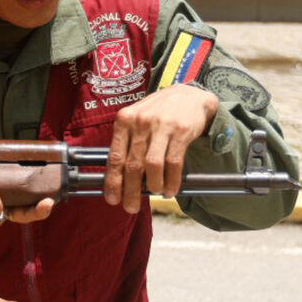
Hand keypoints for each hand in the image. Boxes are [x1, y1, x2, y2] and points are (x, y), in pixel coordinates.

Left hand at [104, 84, 218, 212]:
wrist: (188, 95)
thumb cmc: (157, 112)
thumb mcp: (136, 119)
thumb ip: (127, 142)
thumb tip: (119, 176)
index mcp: (124, 120)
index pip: (114, 156)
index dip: (112, 181)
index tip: (112, 199)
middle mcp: (140, 122)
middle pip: (132, 164)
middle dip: (130, 190)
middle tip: (130, 207)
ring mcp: (161, 126)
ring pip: (152, 165)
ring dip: (153, 185)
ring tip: (155, 193)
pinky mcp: (181, 131)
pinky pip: (174, 163)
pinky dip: (172, 180)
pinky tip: (170, 189)